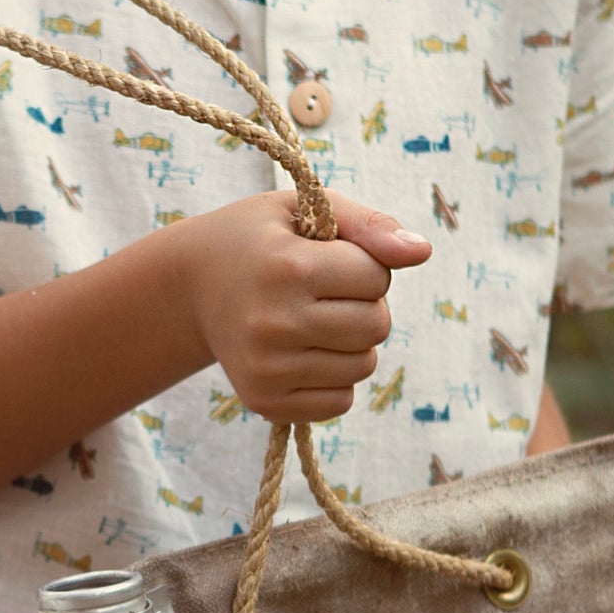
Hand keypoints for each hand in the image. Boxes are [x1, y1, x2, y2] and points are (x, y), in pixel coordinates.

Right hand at [178, 190, 430, 422]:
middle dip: (365, 305)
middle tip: (328, 293)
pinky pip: (340, 401)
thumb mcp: (307, 210)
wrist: (191, 287)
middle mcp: (274, 322)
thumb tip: (422, 251)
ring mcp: (268, 368)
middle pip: (376, 325)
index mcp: (287, 268)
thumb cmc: (261, 241)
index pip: (375, 276)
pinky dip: (336, 378)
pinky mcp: (265, 402)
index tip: (332, 259)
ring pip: (363, 365)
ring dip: (353, 343)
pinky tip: (306, 353)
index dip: (364, 265)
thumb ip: (369, 225)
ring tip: (315, 321)